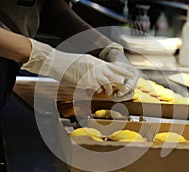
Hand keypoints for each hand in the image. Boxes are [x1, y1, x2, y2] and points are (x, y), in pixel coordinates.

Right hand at [21, 39, 135, 95]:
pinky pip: (96, 90)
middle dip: (120, 85)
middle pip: (117, 77)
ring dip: (108, 90)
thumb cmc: (69, 62)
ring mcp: (92, 75)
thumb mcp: (86, 61)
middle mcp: (98, 67)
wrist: (55, 61)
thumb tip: (103, 72)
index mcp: (98, 62)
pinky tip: (91, 90)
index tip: (133, 75)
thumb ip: (96, 67)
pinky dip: (96, 92)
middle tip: (121, 90)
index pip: (117, 66)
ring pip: (109, 85)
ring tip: (105, 91)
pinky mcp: (86, 82)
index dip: (126, 72)